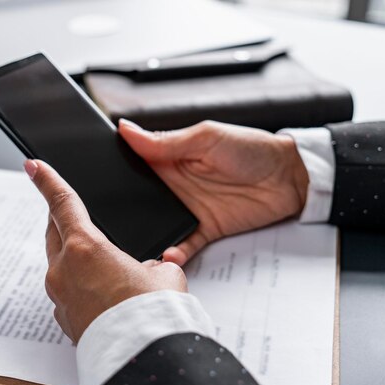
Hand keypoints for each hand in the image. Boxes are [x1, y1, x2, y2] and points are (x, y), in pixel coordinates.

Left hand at [24, 160, 187, 342]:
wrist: (143, 356)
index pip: (62, 203)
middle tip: (70, 214)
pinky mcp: (64, 319)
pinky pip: (67, 293)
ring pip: (60, 264)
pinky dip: (80, 287)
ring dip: (74, 258)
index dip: (47, 180)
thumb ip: (153, 264)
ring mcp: (60, 296)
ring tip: (104, 266)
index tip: (33, 166)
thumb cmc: (153, 312)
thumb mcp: (164, 274)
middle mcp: (64, 269)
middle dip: (60, 219)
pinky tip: (103, 295)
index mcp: (86, 247)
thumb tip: (149, 270)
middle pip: (54, 232)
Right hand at [119, 119, 308, 265]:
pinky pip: (183, 245)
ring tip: (130, 243)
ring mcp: (188, 209)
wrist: (290, 178)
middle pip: (139, 198)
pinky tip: (167, 256)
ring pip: (157, 224)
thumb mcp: (206, 138)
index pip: (134, 163)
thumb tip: (125, 129)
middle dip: (123, 208)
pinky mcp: (205, 230)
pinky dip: (174, 253)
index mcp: (170, 157)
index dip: (115, 169)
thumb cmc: (251, 148)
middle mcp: (174, 184)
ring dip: (145, 233)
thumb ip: (166, 141)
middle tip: (105, 219)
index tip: (94, 177)